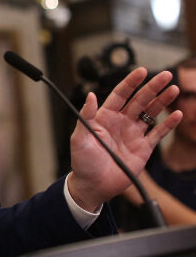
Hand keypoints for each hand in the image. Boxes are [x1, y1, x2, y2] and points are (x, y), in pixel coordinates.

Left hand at [68, 68, 181, 211]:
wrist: (93, 186)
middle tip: (167, 75)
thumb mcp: (79, 138)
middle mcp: (121, 122)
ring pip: (150, 113)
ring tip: (174, 90)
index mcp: (105, 117)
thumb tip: (90, 96)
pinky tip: (177, 114)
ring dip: (162, 101)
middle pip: (140, 100)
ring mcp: (133, 134)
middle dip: (153, 87)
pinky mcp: (143, 148)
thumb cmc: (82, 162)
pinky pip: (158, 133)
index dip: (131, 82)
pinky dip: (168, 124)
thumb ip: (85, 116)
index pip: (120, 94)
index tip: (142, 71)